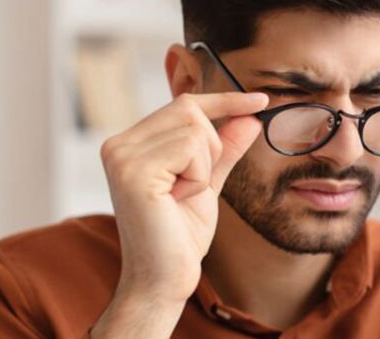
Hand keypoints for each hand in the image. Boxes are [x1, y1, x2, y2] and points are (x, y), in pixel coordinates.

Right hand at [92, 92, 266, 337]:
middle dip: (211, 147)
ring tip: (181, 196)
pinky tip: (177, 200)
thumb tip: (250, 116)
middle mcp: (118, 144)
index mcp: (129, 143)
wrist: (165, 279)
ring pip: (194, 129)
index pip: (183, 104)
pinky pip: (189, 149)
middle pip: (190, 110)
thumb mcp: (208, 182)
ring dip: (203, 166)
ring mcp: (121, 156)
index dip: (224, 100)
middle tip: (194, 185)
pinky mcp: (133, 171)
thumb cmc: (180, 235)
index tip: (261, 100)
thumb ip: (225, 148)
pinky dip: (197, 176)